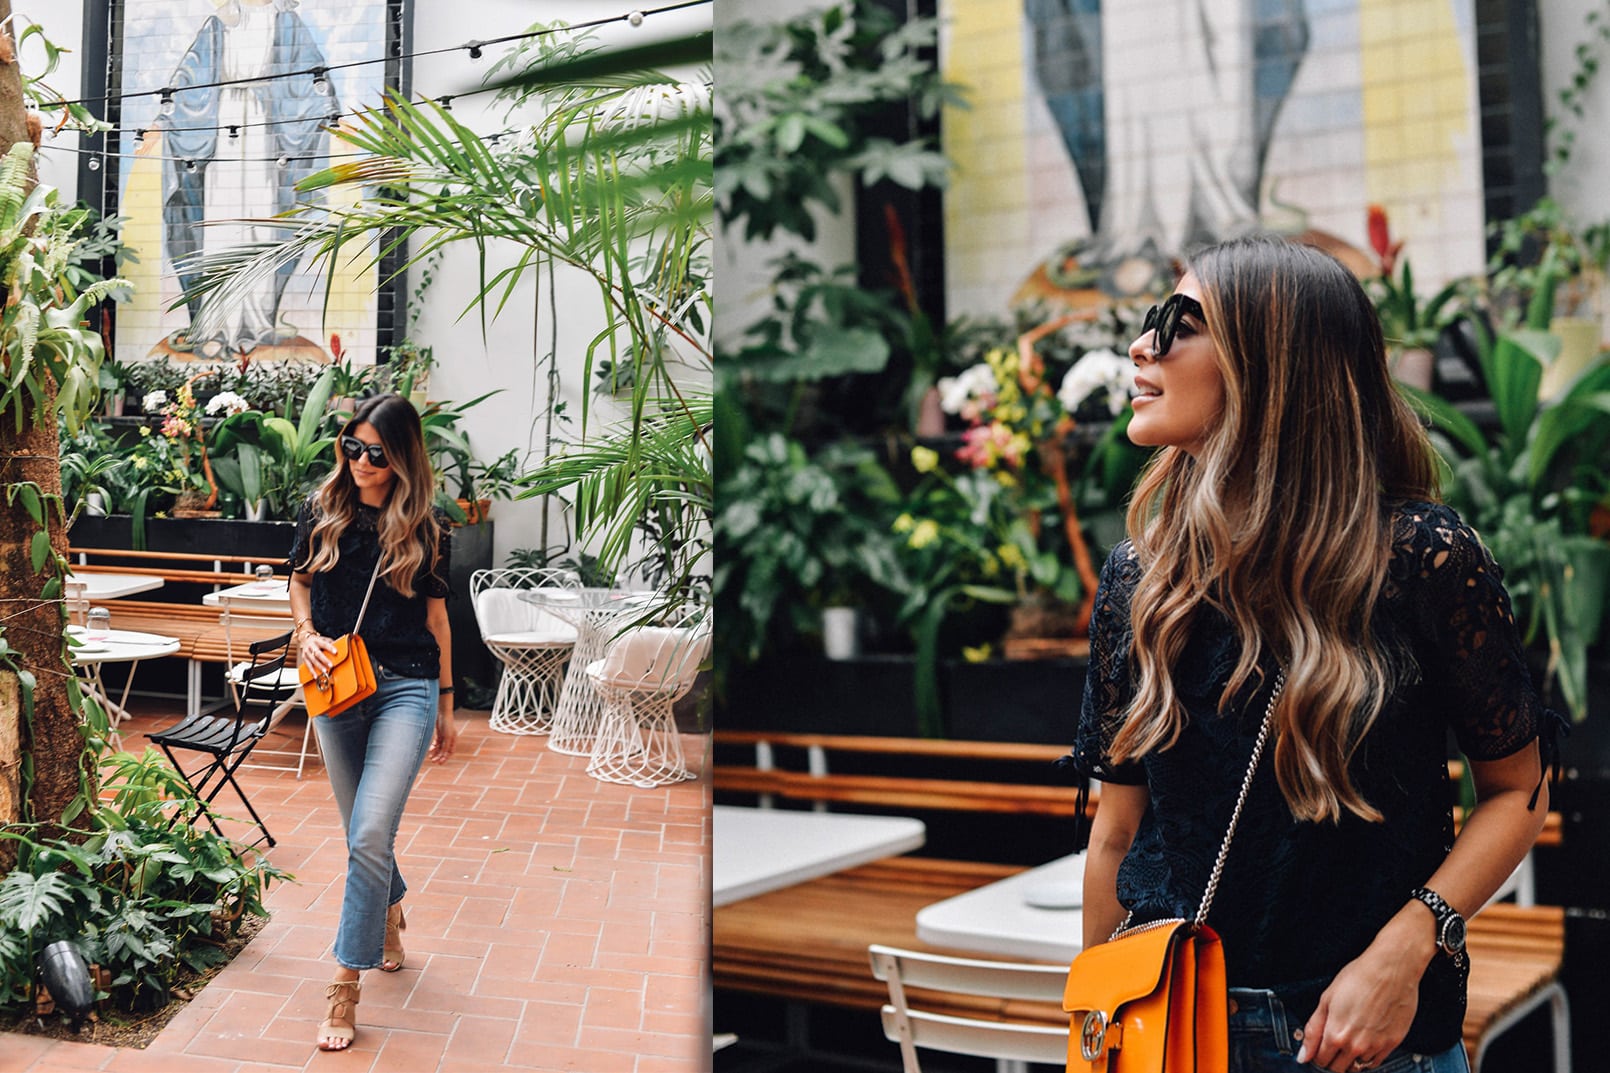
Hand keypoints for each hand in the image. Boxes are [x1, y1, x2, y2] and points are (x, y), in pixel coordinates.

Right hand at [298, 633, 337, 675]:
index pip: (324, 644)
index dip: (330, 648)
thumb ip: (331, 643)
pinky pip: (308, 666)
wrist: (305, 640)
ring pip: (313, 660)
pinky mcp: (304, 658)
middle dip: (324, 660)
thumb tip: (341, 648)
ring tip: (325, 671)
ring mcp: (306, 653)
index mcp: (317, 641)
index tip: (336, 652)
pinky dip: (312, 672)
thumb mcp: (324, 639)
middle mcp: (311, 646)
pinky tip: (316, 676)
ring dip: (319, 666)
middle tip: (331, 665)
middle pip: (318, 654)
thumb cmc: (318, 641)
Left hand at [429, 706, 456, 762]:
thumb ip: (446, 745)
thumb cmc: (446, 724)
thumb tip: (444, 754)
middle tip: (433, 762)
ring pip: (439, 748)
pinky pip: (436, 743)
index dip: (445, 758)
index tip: (439, 763)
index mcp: (453, 740)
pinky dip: (433, 747)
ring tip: (430, 757)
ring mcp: (444, 737)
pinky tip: (430, 750)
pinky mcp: (439, 734)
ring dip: (435, 753)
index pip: (450, 752)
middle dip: (439, 757)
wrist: (442, 713)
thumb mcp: (447, 736)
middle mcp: (449, 740)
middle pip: (444, 751)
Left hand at [1297, 933, 1425, 1071]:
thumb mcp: (1326, 999)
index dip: (1315, 1055)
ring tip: (1348, 1041)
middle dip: (1330, 1060)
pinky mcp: (1392, 1044)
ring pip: (1356, 1067)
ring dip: (1349, 1060)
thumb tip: (1304, 1054)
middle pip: (1337, 1068)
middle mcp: (1355, 1045)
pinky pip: (1375, 1063)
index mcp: (1335, 1034)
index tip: (1317, 1050)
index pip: (1320, 1061)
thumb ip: (1313, 1029)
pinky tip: (1364, 1044)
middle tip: (1331, 1046)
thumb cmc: (1359, 978)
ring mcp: (1375, 1047)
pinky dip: (1367, 1058)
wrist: (1391, 970)